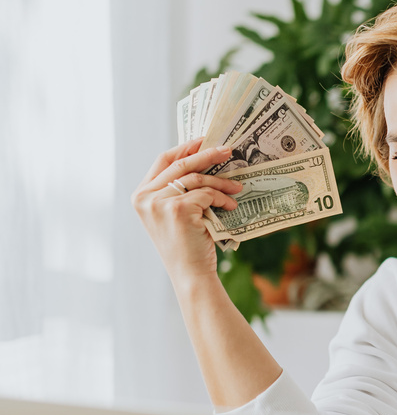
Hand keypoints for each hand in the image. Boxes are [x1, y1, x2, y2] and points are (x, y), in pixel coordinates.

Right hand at [132, 140, 242, 287]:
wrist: (190, 274)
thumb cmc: (187, 245)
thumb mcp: (175, 212)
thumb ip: (178, 188)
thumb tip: (204, 157)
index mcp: (141, 195)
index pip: (163, 160)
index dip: (185, 147)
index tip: (205, 140)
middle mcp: (145, 197)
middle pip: (181, 163)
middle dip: (208, 154)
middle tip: (229, 151)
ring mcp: (159, 203)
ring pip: (196, 178)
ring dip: (221, 182)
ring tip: (237, 187)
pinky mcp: (178, 209)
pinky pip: (206, 194)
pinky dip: (222, 198)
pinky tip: (231, 205)